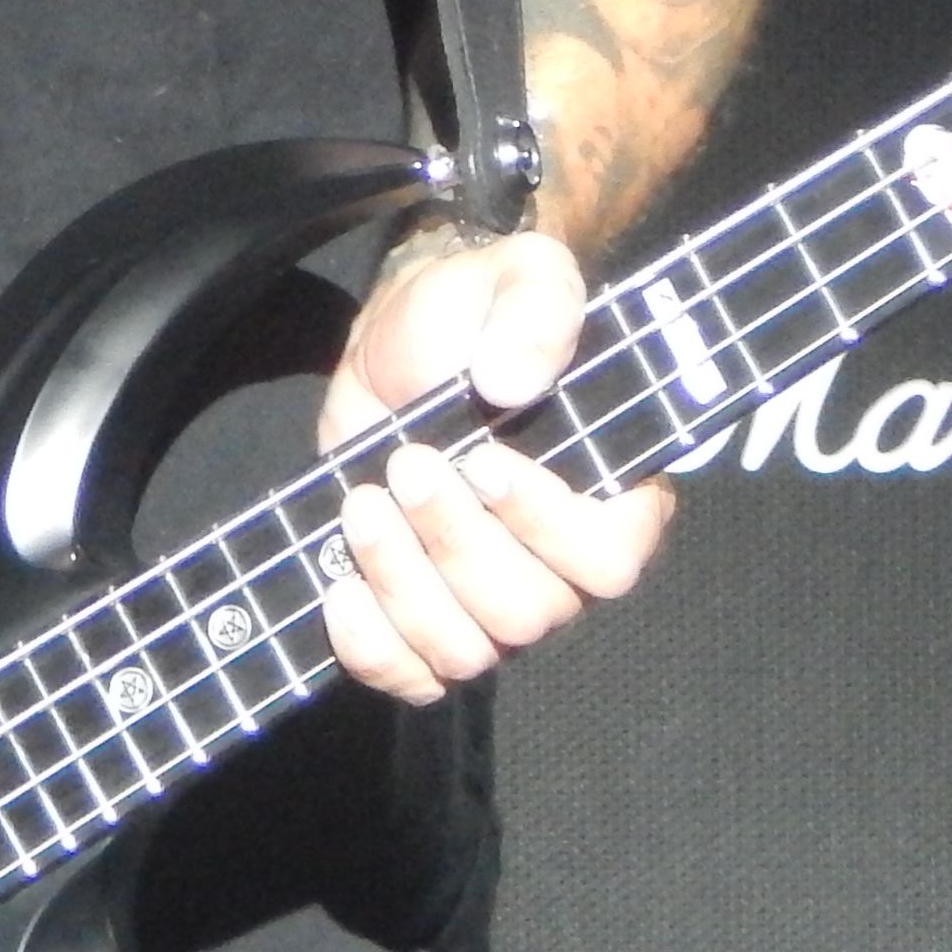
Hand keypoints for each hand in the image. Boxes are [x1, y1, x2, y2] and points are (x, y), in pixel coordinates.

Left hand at [314, 230, 672, 705]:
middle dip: (456, 543)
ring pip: (469, 649)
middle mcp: (556, 561)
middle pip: (529, 612)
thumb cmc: (477, 307)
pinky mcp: (421, 609)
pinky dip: (374, 651)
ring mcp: (487, 595)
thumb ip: (537, 312)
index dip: (550, 527)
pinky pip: (413, 675)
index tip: (485, 462)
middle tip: (407, 464)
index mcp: (607, 489)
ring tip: (364, 504)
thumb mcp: (519, 276)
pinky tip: (341, 592)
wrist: (400, 337)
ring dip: (406, 585)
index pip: (610, 559)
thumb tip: (510, 380)